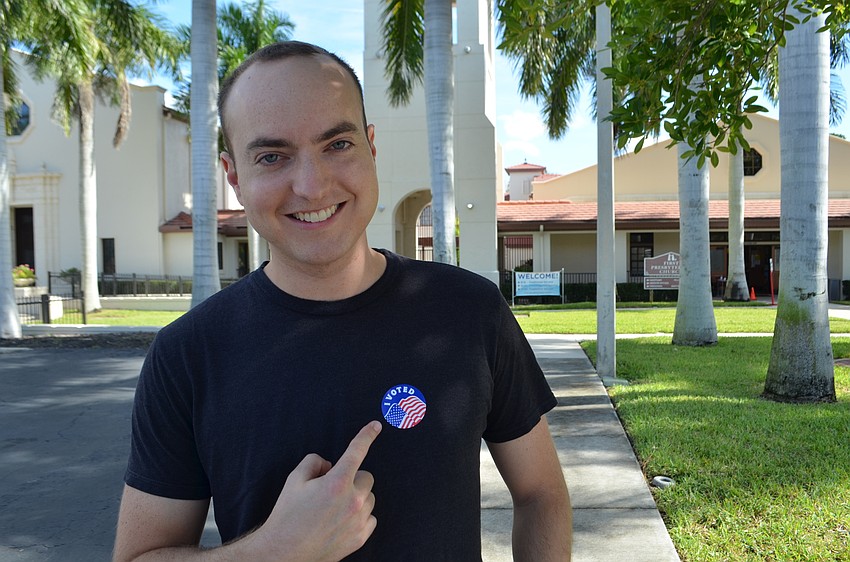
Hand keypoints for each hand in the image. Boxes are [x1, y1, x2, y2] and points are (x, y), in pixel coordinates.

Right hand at [248, 421, 382, 560]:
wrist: (284, 552)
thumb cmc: (288, 516)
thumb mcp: (294, 480)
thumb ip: (315, 462)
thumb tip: (329, 464)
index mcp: (336, 482)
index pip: (356, 451)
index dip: (366, 435)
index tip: (376, 426)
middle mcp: (352, 500)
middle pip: (366, 477)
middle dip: (352, 479)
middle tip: (332, 490)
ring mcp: (359, 520)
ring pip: (368, 498)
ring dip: (356, 498)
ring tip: (333, 509)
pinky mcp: (361, 537)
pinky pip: (370, 517)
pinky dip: (359, 516)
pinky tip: (341, 522)